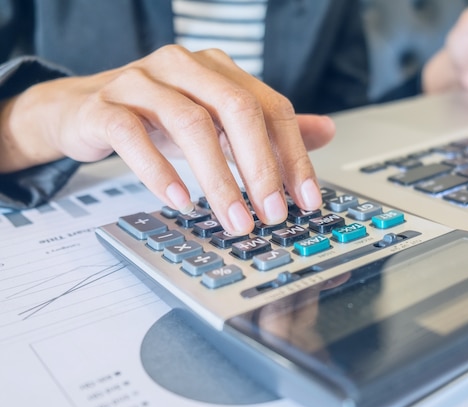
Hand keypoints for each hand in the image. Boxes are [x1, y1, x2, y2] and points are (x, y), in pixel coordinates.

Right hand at [0, 46, 334, 233]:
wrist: (83, 109)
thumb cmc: (157, 116)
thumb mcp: (218, 121)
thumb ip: (268, 128)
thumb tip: (326, 132)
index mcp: (219, 70)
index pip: (270, 107)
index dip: (293, 154)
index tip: (305, 199)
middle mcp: (185, 67)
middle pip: (236, 109)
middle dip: (261, 167)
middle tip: (272, 213)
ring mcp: (142, 82)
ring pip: (190, 123)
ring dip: (218, 179)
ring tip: (234, 220)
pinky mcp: (105, 107)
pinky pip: (133, 136)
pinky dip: (161, 172)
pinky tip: (182, 202)